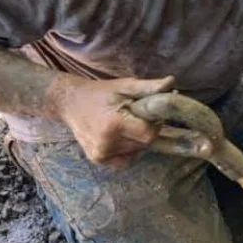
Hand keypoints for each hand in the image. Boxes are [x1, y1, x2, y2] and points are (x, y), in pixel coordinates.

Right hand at [49, 74, 174, 168]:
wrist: (70, 103)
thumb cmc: (100, 92)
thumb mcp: (125, 86)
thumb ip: (148, 87)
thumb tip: (172, 82)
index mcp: (113, 125)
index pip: (148, 134)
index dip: (154, 124)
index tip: (149, 114)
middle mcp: (106, 144)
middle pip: (144, 143)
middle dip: (147, 130)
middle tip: (137, 116)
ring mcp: (101, 155)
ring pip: (137, 151)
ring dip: (138, 139)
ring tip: (126, 124)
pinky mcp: (99, 160)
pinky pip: (126, 159)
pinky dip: (130, 148)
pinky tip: (121, 135)